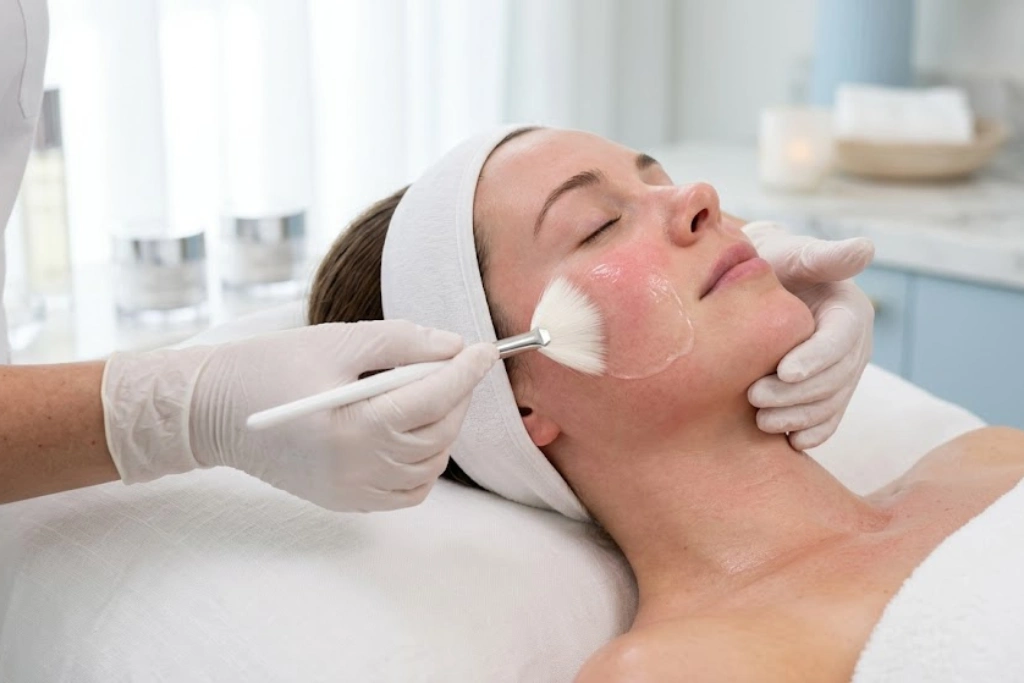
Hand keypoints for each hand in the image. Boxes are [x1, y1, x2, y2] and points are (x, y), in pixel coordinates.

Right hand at [102, 321, 497, 510]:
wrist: (211, 412)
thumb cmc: (270, 367)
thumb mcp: (337, 341)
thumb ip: (401, 341)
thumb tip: (453, 345)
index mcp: (351, 426)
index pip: (431, 400)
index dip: (466, 373)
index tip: (487, 350)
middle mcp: (354, 468)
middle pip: (435, 435)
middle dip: (457, 396)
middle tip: (458, 365)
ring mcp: (349, 491)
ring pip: (427, 467)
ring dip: (443, 430)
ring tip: (432, 395)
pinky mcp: (343, 501)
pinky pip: (406, 491)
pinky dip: (423, 464)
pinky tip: (413, 432)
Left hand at [743, 221, 874, 449]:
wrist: (761, 289)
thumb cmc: (774, 265)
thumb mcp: (793, 255)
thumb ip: (823, 257)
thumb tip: (866, 248)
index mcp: (850, 313)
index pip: (840, 340)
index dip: (815, 358)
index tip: (784, 371)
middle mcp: (854, 347)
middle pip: (834, 378)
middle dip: (796, 392)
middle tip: (754, 396)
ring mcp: (843, 374)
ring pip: (829, 404)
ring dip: (798, 417)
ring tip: (761, 421)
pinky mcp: (828, 394)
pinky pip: (827, 421)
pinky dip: (811, 433)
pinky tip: (787, 442)